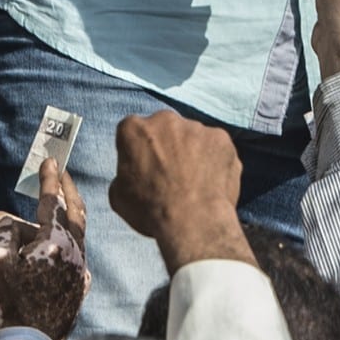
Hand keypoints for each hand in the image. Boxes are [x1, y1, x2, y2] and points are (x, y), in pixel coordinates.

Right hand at [0, 159, 88, 339]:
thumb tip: (16, 226)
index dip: (49, 179)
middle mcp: (76, 253)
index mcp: (55, 243)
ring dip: (66, 220)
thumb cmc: (7, 304)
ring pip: (77, 236)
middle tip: (63, 173)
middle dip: (69, 190)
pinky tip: (56, 245)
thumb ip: (3, 234)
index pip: (52, 202)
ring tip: (53, 212)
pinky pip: (76, 257)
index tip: (50, 161)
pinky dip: (67, 244)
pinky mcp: (82, 287)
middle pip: (77, 213)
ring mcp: (82, 271)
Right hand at [110, 111, 250, 271]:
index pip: (133, 132)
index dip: (139, 151)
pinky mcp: (221, 138)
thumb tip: (134, 174)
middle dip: (167, 145)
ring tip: (195, 181)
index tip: (145, 167)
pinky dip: (215, 160)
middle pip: (165, 128)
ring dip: (193, 152)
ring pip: (193, 136)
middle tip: (172, 173)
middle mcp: (165, 119)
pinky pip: (216, 147)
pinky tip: (212, 181)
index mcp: (133, 129)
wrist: (193, 221)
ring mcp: (196, 127)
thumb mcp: (119, 196)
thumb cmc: (150, 211)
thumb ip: (125, 174)